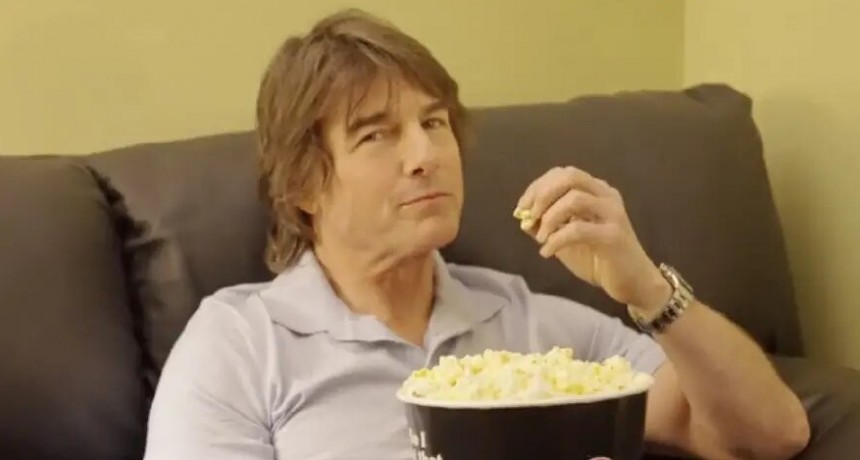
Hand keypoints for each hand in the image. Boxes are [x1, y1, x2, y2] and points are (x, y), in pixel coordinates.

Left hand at [515, 166, 670, 314]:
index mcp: (596, 191)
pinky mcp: (613, 236)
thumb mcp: (565, 239)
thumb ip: (546, 226)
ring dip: (549, 217)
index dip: (537, 187)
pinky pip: (577, 230)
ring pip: (574, 199)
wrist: (633, 283)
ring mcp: (613, 213)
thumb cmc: (599, 259)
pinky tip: (547, 252)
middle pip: (569, 177)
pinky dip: (556, 240)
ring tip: (540, 238)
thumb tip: (523, 217)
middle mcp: (606, 195)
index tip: (521, 207)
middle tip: (529, 217)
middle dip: (542, 195)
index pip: (562, 174)